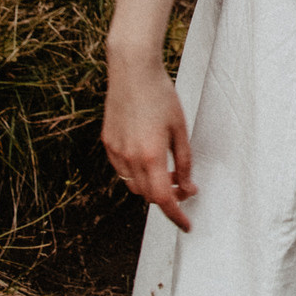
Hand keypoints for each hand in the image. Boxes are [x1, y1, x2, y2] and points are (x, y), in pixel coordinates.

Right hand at [102, 57, 196, 230]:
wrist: (132, 70)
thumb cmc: (161, 95)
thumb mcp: (180, 129)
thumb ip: (184, 162)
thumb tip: (188, 189)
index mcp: (151, 155)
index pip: (163, 199)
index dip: (176, 215)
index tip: (186, 225)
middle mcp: (129, 158)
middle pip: (148, 195)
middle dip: (167, 197)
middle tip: (184, 185)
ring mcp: (115, 151)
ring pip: (134, 185)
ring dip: (151, 185)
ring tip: (167, 169)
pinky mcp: (108, 143)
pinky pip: (122, 170)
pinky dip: (137, 172)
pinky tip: (148, 156)